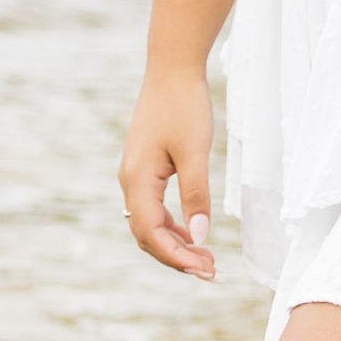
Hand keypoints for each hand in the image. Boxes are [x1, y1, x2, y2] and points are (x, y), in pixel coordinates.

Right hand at [119, 67, 215, 279]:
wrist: (172, 69)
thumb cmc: (184, 106)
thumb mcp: (196, 151)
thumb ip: (196, 194)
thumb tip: (200, 235)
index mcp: (137, 180)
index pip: (151, 234)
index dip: (176, 257)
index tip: (205, 269)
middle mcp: (130, 181)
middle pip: (147, 235)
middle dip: (176, 257)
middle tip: (211, 271)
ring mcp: (135, 175)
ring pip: (150, 224)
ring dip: (174, 243)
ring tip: (206, 258)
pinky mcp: (145, 168)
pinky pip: (153, 208)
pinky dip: (172, 225)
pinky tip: (193, 231)